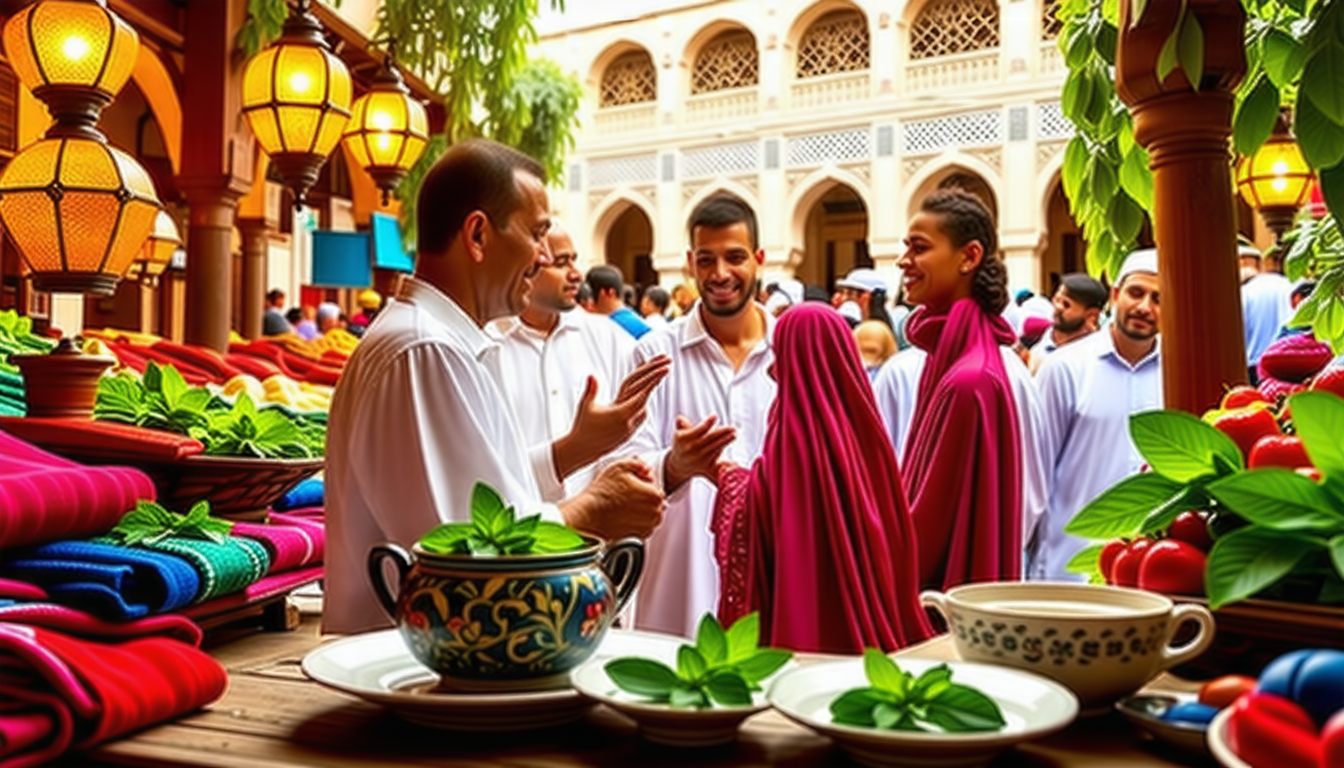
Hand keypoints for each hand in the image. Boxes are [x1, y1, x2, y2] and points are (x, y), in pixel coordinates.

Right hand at [553, 356, 670, 479]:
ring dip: (649, 396)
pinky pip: (639, 419)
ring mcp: (629, 430)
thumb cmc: (582, 427)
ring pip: (644, 410)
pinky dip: (642, 407)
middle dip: (655, 383)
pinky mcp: (627, 436)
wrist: (582, 450)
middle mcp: (628, 423)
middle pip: (646, 400)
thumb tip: (592, 375)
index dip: (652, 383)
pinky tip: (641, 401)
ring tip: (654, 381)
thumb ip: (591, 390)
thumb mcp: (585, 407)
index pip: (641, 396)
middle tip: (666, 368)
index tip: (663, 371)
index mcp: (619, 414)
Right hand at [562, 457, 665, 539]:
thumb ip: (638, 463)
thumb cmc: (603, 494)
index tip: (632, 485)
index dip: (643, 484)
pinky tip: (622, 516)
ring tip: (623, 505)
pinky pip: (642, 527)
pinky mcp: (639, 538)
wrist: (590, 515)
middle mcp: (655, 514)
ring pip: (649, 515)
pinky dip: (635, 522)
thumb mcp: (620, 467)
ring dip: (640, 510)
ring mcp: (647, 527)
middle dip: (643, 498)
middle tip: (626, 495)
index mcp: (655, 496)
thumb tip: (645, 468)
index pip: (656, 487)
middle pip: (654, 502)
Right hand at [664, 415, 735, 491]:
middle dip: (722, 432)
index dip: (708, 423)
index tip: (715, 416)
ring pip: (715, 447)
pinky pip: (716, 455)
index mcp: (684, 439)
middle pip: (710, 438)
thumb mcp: (678, 433)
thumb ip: (681, 424)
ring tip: (734, 434)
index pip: (699, 429)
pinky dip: (722, 448)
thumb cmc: (682, 444)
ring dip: (726, 440)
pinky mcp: (705, 466)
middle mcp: (691, 449)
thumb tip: (680, 419)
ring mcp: (699, 458)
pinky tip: (729, 441)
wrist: (680, 465)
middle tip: (732, 427)